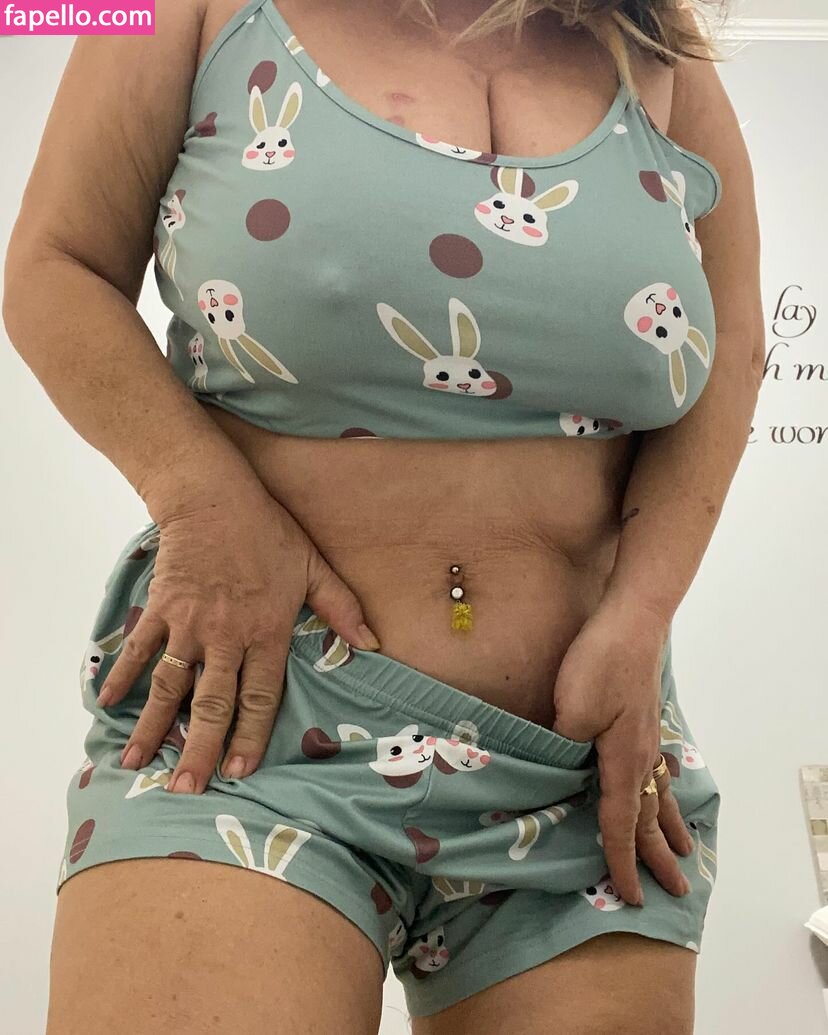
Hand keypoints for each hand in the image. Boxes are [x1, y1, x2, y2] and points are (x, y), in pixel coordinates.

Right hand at [98, 483, 380, 794]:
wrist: (214, 496)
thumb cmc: (268, 531)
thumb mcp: (313, 567)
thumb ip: (340, 607)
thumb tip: (371, 642)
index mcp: (266, 631)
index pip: (260, 697)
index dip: (250, 737)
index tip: (239, 773)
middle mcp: (226, 635)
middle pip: (212, 703)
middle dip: (200, 749)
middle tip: (187, 790)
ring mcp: (189, 624)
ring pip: (171, 685)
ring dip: (155, 726)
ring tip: (137, 762)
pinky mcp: (161, 608)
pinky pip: (140, 649)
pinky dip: (123, 676)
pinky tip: (109, 704)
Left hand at [550, 602, 694, 905]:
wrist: (632, 620)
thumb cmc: (599, 663)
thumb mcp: (570, 712)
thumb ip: (563, 749)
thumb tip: (558, 771)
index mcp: (623, 762)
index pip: (621, 825)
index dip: (622, 862)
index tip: (630, 897)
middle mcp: (642, 755)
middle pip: (651, 816)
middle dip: (660, 855)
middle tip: (676, 888)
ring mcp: (647, 734)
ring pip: (661, 791)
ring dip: (671, 824)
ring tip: (686, 847)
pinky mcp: (642, 716)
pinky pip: (658, 766)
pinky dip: (666, 787)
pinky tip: (666, 782)